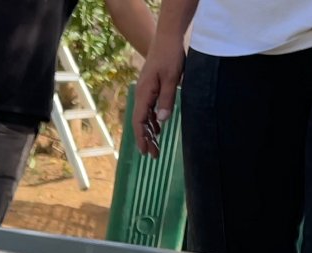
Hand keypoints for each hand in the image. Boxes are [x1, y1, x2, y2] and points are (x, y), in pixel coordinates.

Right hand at [132, 33, 185, 157]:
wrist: (166, 38)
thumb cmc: (169, 56)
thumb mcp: (172, 78)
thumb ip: (167, 99)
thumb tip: (162, 121)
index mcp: (144, 95)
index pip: (139, 122)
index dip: (142, 138)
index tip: (145, 152)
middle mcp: (142, 96)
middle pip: (141, 123)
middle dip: (146, 140)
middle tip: (154, 155)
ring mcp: (146, 93)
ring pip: (145, 118)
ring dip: (150, 132)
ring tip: (156, 146)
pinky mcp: (151, 89)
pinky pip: (149, 110)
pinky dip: (153, 121)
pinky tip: (158, 128)